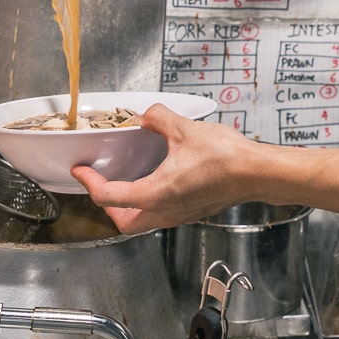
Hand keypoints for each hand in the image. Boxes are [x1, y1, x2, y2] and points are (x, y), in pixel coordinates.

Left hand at [71, 104, 253, 233]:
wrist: (256, 173)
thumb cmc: (226, 158)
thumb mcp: (185, 129)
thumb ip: (159, 118)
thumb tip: (147, 115)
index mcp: (155, 193)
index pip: (109, 196)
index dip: (90, 182)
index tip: (82, 170)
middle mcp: (165, 211)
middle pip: (124, 222)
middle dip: (108, 207)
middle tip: (103, 186)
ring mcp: (180, 215)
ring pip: (144, 222)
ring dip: (130, 208)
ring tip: (128, 185)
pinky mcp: (193, 211)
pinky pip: (162, 215)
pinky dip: (151, 204)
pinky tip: (159, 182)